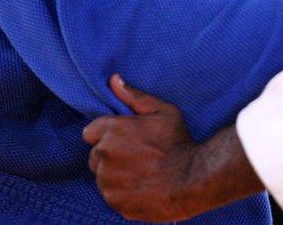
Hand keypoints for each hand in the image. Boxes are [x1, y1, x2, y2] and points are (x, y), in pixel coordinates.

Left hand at [82, 74, 199, 221]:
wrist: (193, 180)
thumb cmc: (179, 143)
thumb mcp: (163, 112)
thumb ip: (134, 96)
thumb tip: (113, 79)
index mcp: (111, 131)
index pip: (90, 133)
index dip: (106, 136)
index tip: (124, 140)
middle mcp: (103, 156)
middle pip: (95, 156)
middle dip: (109, 156)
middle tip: (136, 157)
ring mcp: (107, 182)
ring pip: (102, 177)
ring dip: (115, 175)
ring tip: (141, 173)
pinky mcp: (114, 202)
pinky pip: (111, 195)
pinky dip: (122, 193)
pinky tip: (142, 187)